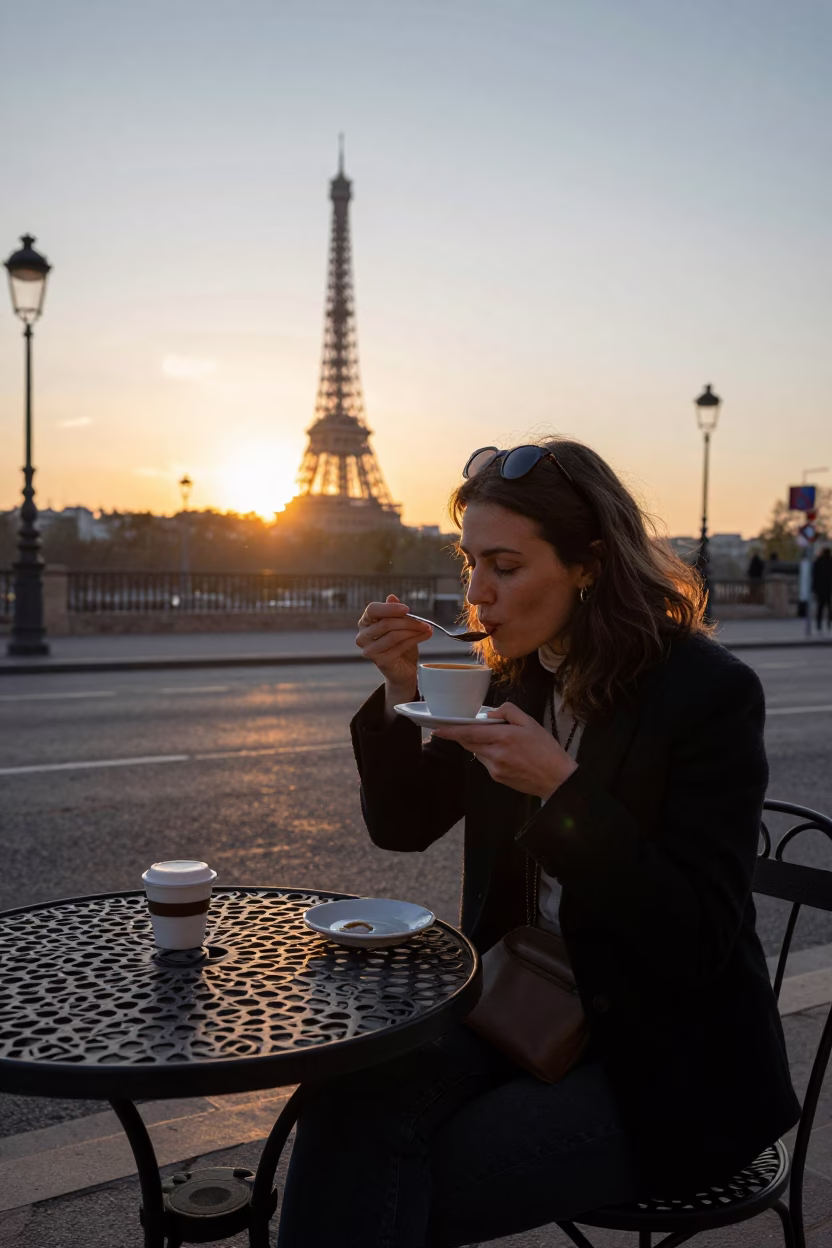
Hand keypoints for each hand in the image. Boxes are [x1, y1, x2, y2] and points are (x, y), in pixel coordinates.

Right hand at [356, 595, 431, 704]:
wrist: (403, 669)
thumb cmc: (399, 644)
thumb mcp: (399, 624)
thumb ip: (394, 612)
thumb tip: (392, 597)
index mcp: (365, 622)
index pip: (372, 610)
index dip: (390, 608)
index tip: (407, 609)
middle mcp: (363, 636)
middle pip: (386, 623)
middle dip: (408, 621)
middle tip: (424, 622)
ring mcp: (370, 650)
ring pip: (394, 635)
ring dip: (414, 630)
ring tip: (427, 628)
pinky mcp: (380, 661)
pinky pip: (400, 647)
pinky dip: (415, 640)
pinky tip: (425, 635)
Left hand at [431, 702, 577, 799]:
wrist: (557, 779)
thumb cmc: (546, 750)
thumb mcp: (531, 723)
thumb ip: (508, 712)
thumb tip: (489, 714)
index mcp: (504, 737)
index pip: (470, 733)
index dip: (451, 731)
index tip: (437, 729)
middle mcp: (496, 754)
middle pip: (469, 743)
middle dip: (462, 736)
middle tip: (457, 728)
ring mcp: (495, 768)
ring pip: (477, 752)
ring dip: (479, 744)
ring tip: (499, 741)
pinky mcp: (497, 778)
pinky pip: (485, 762)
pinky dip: (488, 755)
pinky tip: (506, 754)